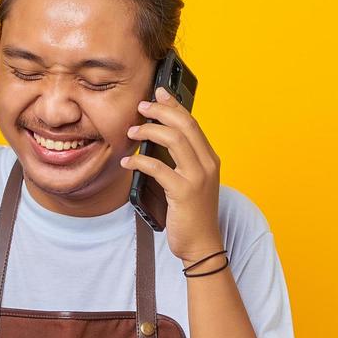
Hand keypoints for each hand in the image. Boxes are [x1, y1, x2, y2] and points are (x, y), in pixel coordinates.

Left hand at [121, 84, 225, 264]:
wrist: (202, 245)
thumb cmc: (192, 214)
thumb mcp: (190, 182)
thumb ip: (180, 162)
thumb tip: (156, 141)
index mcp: (209, 159)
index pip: (192, 123)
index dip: (174, 105)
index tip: (159, 93)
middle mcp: (207, 164)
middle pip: (184, 125)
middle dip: (160, 111)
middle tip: (140, 107)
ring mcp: (197, 177)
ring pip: (172, 140)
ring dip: (148, 131)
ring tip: (131, 133)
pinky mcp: (184, 192)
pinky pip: (157, 167)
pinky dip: (139, 160)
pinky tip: (127, 162)